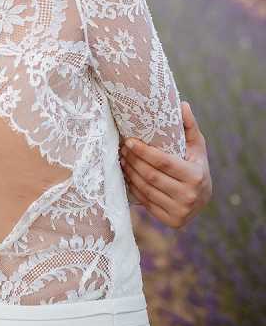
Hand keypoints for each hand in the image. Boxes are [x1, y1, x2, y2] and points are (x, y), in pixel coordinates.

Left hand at [118, 101, 212, 227]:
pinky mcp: (172, 221)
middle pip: (151, 176)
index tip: (128, 140)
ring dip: (130, 173)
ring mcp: (180, 212)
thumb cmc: (196, 164)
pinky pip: (146, 202)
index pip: (162, 162)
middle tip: (121, 148)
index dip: (143, 151)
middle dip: (133, 160)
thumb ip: (189, 125)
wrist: (204, 198)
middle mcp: (189, 196)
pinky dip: (134, 188)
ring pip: (146, 189)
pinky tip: (128, 175)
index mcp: (195, 175)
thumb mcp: (197, 145)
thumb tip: (182, 104)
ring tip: (122, 159)